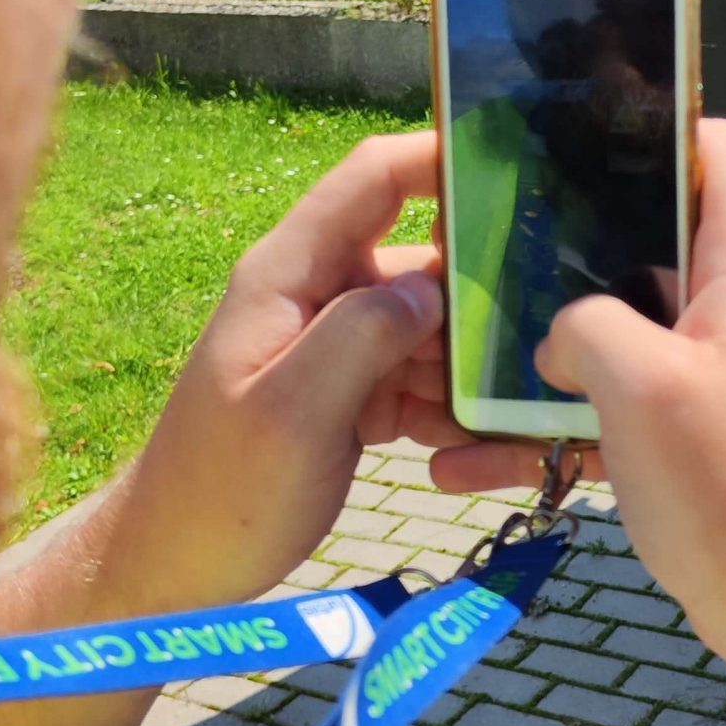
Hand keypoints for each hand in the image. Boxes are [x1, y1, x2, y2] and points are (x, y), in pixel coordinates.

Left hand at [88, 130, 543, 615]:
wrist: (179, 568)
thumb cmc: (221, 493)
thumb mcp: (290, 413)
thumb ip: (359, 337)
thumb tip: (430, 284)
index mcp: (288, 275)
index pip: (372, 180)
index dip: (441, 158)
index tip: (521, 166)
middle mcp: (316, 296)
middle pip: (420, 258)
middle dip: (481, 291)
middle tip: (546, 333)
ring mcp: (335, 346)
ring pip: (431, 326)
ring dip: (471, 365)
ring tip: (513, 409)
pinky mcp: (351, 394)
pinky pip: (422, 379)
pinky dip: (450, 409)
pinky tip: (471, 450)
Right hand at [438, 121, 725, 683]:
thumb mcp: (642, 383)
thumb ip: (586, 323)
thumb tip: (559, 336)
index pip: (713, 150)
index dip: (648, 126)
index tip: (565, 134)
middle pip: (651, 235)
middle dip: (569, 240)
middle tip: (486, 239)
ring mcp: (716, 370)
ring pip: (622, 327)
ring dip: (549, 343)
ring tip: (462, 347)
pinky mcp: (692, 430)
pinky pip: (616, 404)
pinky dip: (558, 420)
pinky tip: (475, 455)